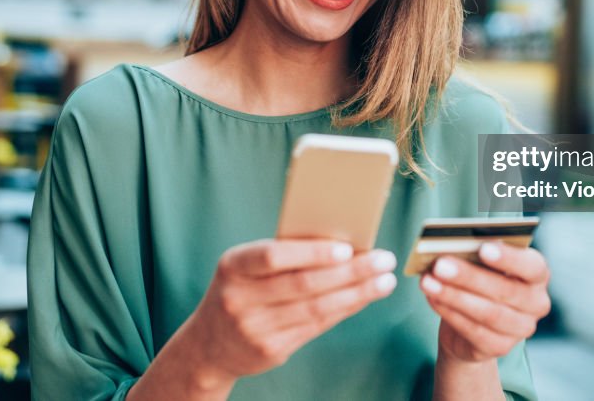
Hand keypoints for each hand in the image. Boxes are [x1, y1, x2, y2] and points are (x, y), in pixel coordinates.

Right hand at [189, 239, 396, 385]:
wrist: (208, 345)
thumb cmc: (240, 290)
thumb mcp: (245, 267)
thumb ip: (282, 255)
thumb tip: (341, 242)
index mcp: (233, 266)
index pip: (274, 256)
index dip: (311, 253)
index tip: (347, 248)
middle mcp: (240, 299)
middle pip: (305, 284)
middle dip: (351, 271)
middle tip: (383, 259)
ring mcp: (255, 328)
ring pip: (317, 308)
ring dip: (357, 293)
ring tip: (384, 280)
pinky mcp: (271, 350)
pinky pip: (317, 326)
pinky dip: (344, 309)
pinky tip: (364, 298)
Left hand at [420, 243, 549, 362]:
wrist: (472, 322)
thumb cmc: (480, 279)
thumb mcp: (481, 262)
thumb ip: (474, 254)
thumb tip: (448, 247)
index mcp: (538, 274)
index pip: (532, 266)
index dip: (509, 258)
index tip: (483, 247)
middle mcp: (537, 303)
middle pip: (505, 290)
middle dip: (469, 277)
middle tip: (440, 264)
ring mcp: (522, 328)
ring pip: (488, 313)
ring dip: (454, 296)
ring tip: (428, 282)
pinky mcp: (501, 347)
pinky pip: (474, 331)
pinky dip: (450, 313)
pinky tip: (432, 298)